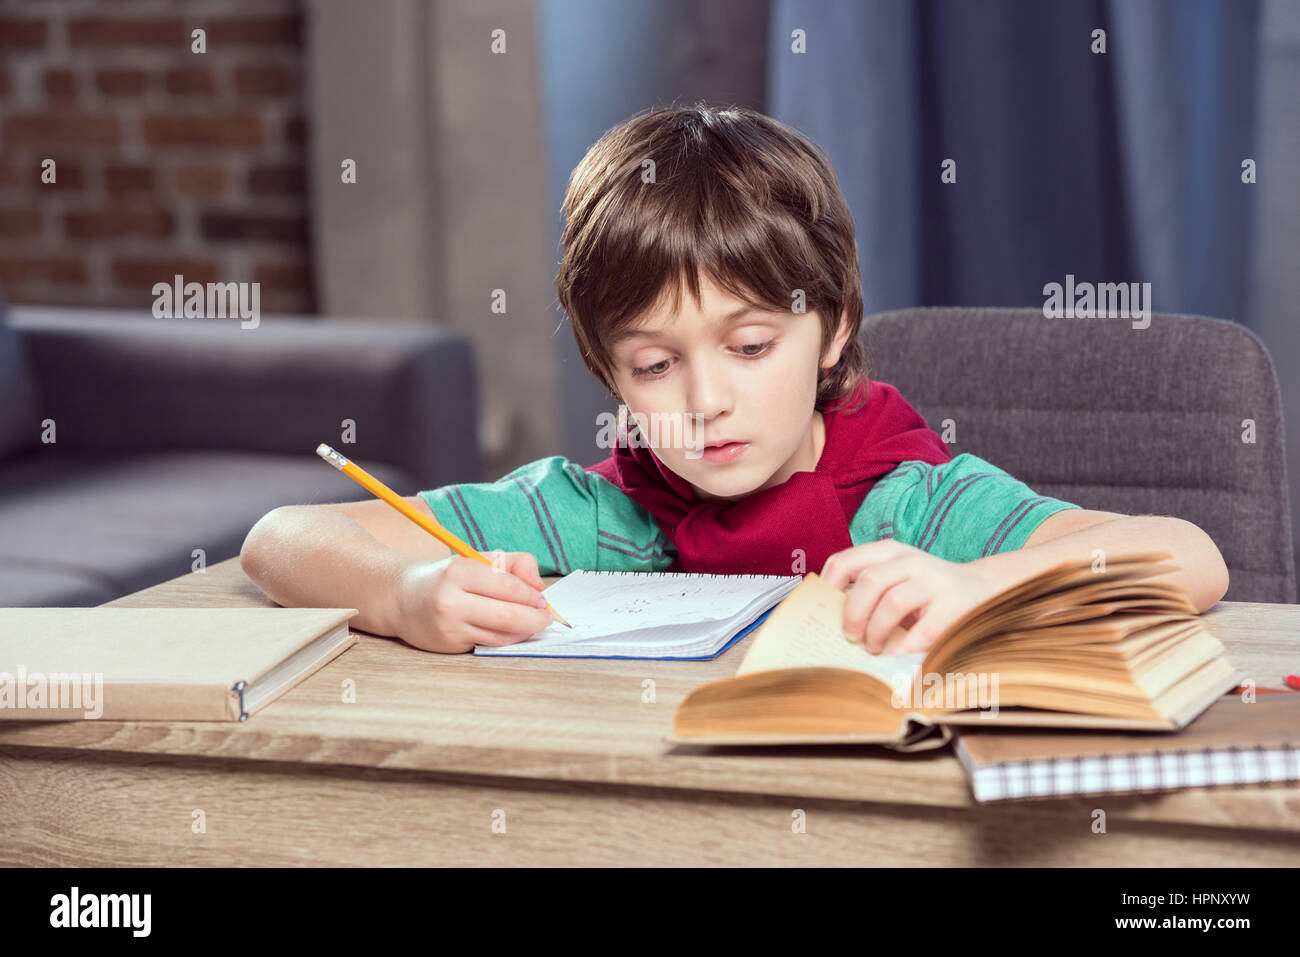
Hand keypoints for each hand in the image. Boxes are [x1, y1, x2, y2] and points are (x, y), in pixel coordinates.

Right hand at [394, 550, 553, 653]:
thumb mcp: (477, 558)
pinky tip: (512, 631)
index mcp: (458, 572)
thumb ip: (514, 563)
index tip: (543, 599)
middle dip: (536, 618)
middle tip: (546, 616)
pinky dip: (507, 639)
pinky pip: (489, 645)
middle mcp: (450, 601)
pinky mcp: (449, 646)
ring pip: (502, 636)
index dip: (533, 596)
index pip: (510, 587)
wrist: (402, 598)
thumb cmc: (447, 576)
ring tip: (532, 622)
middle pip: (509, 616)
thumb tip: (539, 587)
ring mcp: (449, 627)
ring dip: (525, 631)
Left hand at [819, 540, 1003, 654]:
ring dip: (875, 631)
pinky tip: (893, 658)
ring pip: (891, 602)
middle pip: (868, 582)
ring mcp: (933, 582)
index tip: (822, 611)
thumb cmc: (926, 591)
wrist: (982, 589)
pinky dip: (901, 649)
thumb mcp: (897, 578)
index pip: (845, 561)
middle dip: (852, 614)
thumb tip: (830, 621)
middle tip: (850, 636)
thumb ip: (869, 591)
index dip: (828, 587)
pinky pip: (920, 631)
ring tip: (872, 647)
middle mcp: (910, 561)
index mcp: (888, 552)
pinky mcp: (951, 607)